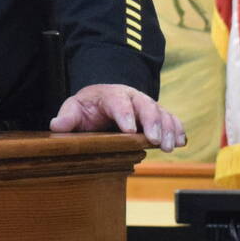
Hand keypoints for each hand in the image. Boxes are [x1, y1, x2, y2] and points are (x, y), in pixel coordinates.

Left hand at [49, 83, 186, 151]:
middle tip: (156, 140)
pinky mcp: (158, 116)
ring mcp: (147, 106)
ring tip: (170, 146)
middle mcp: (133, 97)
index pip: (118, 101)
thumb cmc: (90, 106)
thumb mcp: (75, 108)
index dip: (125, 114)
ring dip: (168, 129)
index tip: (130, 130)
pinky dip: (178, 129)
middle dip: (152, 122)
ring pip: (162, 113)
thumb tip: (57, 125)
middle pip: (145, 105)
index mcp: (111, 94)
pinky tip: (182, 142)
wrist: (105, 99)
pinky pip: (171, 119)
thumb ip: (68, 116)